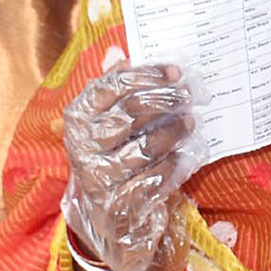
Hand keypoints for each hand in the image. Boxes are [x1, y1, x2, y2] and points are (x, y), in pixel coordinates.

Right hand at [61, 62, 209, 270]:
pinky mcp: (119, 205)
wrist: (110, 219)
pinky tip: (184, 156)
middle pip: (130, 112)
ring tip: (192, 124)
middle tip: (191, 96)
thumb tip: (116, 50)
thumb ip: (112, 87)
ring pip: (143, 147)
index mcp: (78, 119)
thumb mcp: (107, 123)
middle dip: (167, 100)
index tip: (176, 72)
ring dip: (173, 133)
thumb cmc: (112, 158)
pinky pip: (153, 179)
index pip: (112, 86)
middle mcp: (82, 147)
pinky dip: (173, 165)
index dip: (147, 75)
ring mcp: (99, 178)